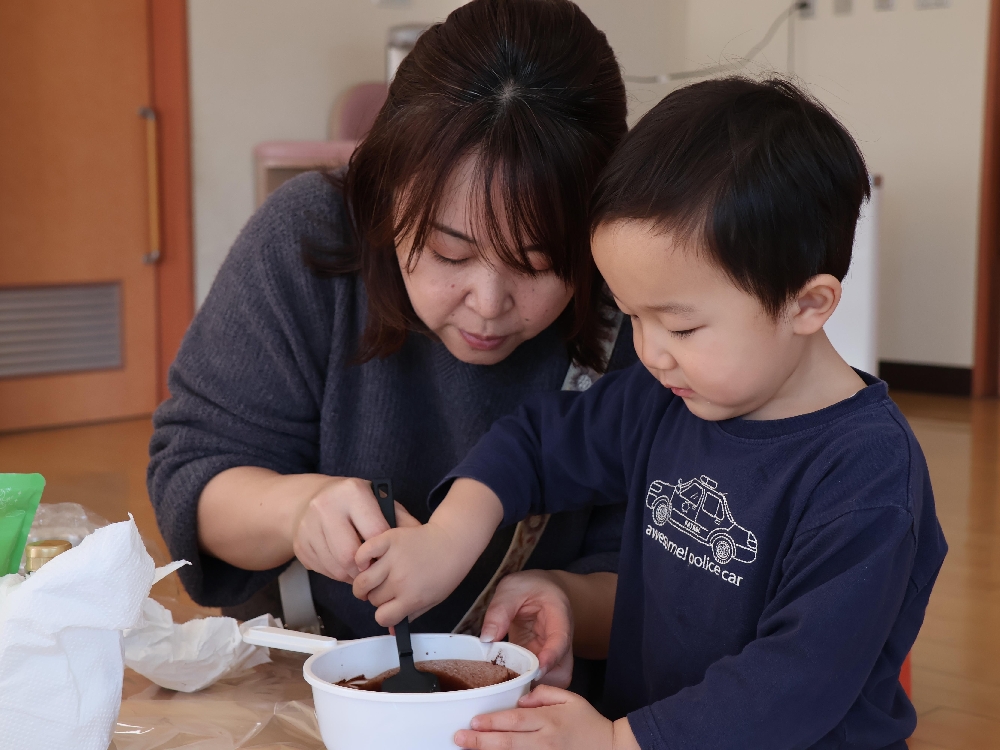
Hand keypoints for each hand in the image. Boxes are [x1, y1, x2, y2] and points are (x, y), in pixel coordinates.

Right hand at [291, 477, 418, 582]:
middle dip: (366, 569)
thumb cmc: (352, 503)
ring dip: (353, 575)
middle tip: (375, 570)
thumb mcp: (377, 501)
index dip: (385, 551)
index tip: (389, 557)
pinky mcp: (300, 545)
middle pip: (350, 555)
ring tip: (362, 571)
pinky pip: (324, 570)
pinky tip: (344, 566)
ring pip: (336, 567)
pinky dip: (338, 574)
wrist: (308, 499)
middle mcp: (326, 506)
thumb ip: (400, 520)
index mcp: (352, 492)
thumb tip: (420, 539)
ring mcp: (308, 526)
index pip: (375, 532)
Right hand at [352, 521, 471, 625]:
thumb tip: (390, 630)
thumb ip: (410, 615)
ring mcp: (393, 559)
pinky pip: (363, 552)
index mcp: (411, 598)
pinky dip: (361, 558)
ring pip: (363, 581)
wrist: (453, 542)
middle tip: (385, 590)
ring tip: (371, 580)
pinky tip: (368, 562)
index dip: (385, 615)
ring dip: (365, 583)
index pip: (383, 617)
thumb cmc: (446, 572)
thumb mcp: (433, 600)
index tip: (389, 608)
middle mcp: (400, 581)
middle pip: (373, 599)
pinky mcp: (389, 540)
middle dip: (377, 597)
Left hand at [454, 685, 639, 749]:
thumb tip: (521, 702)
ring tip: (467, 749)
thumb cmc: (587, 721)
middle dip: (481, 741)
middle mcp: (545, 741)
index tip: (473, 720)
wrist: (610, 747)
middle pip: (508, 742)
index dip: (493, 722)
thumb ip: (544, 694)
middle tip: (459, 737)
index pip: (515, 720)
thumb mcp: (570, 698)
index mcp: (549, 720)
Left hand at [481, 571, 573, 687]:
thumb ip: (500, 610)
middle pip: (561, 671)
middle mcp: (560, 642)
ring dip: (530, 688)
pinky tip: (502, 685)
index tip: (537, 670)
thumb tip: (487, 638)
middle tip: (514, 685)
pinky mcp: (538, 663)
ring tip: (504, 687)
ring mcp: (550, 656)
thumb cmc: (530, 587)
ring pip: (550, 682)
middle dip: (541, 683)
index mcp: (559, 617)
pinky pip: (535, 681)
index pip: (561, 640)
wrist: (540, 591)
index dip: (551, 657)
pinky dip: (522, 686)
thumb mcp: (512, 588)